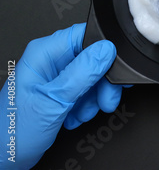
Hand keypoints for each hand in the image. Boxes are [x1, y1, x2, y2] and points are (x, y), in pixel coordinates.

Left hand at [0, 23, 126, 168]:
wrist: (1, 158)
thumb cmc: (12, 131)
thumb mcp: (54, 100)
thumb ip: (82, 73)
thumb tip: (106, 50)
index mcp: (44, 53)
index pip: (83, 35)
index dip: (104, 49)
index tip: (114, 68)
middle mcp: (49, 62)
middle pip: (92, 58)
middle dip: (102, 81)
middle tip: (106, 98)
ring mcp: (55, 78)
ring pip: (92, 77)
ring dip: (94, 97)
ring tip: (84, 112)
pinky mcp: (59, 93)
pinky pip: (85, 91)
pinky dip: (86, 106)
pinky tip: (76, 116)